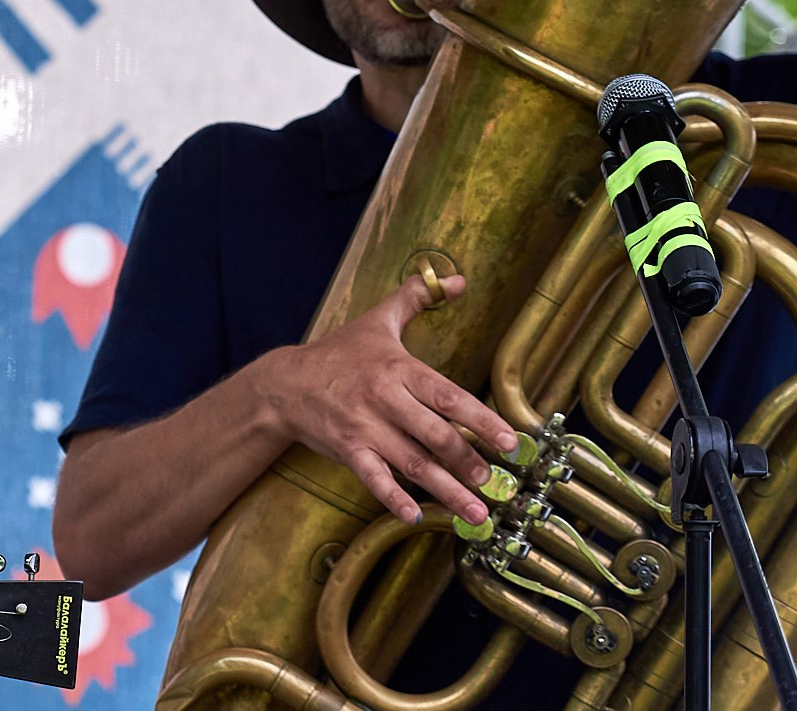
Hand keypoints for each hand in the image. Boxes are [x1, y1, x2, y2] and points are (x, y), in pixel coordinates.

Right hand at [260, 272, 517, 526]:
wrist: (285, 382)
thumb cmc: (339, 352)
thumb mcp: (377, 320)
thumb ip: (417, 296)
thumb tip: (457, 279)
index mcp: (397, 367)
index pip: (448, 395)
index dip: (482, 420)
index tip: (511, 442)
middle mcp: (383, 398)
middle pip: (434, 434)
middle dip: (468, 462)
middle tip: (495, 483)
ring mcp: (363, 426)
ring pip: (412, 462)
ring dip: (446, 490)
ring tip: (476, 512)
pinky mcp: (346, 449)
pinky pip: (373, 477)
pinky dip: (393, 498)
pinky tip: (414, 517)